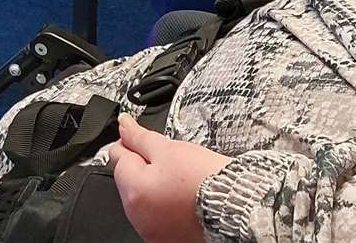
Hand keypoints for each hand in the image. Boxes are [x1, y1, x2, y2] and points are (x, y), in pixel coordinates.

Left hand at [107, 116, 230, 242]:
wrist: (238, 207)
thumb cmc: (206, 180)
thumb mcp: (170, 149)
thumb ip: (140, 137)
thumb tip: (123, 125)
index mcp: (133, 190)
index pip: (118, 156)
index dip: (132, 142)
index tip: (145, 139)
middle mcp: (136, 215)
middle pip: (129, 180)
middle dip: (144, 167)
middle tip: (172, 162)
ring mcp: (151, 230)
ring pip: (144, 199)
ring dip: (155, 188)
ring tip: (182, 182)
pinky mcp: (166, 238)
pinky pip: (158, 216)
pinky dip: (166, 207)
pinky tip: (184, 199)